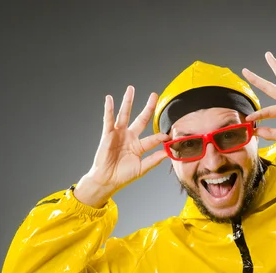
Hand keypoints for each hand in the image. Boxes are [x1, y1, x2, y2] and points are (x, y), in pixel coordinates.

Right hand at [74, 86, 170, 207]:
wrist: (107, 180)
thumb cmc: (123, 175)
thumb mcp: (142, 168)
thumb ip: (154, 160)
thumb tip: (168, 153)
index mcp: (138, 145)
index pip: (152, 138)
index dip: (160, 137)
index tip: (168, 136)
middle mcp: (130, 137)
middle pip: (141, 119)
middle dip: (148, 107)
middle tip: (154, 95)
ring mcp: (119, 134)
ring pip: (124, 115)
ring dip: (128, 102)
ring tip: (131, 89)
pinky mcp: (108, 134)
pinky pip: (108, 120)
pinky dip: (109, 110)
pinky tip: (110, 99)